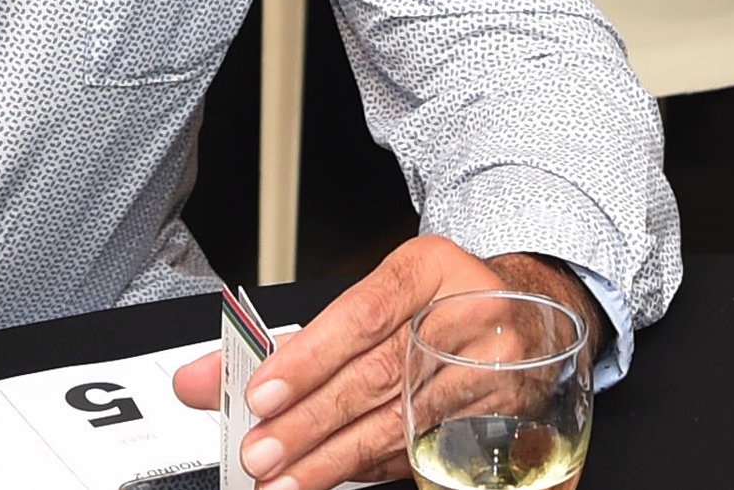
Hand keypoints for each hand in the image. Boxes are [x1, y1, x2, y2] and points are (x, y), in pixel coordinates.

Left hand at [172, 238, 601, 489]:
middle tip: (260, 453)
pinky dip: (375, 468)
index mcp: (429, 266)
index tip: (261, 393)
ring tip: (285, 480)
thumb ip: (287, 341)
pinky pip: (427, 449)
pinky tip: (337, 478)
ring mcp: (496, 367)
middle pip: (378, 374)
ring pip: (401, 421)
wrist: (533, 316)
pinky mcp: (507, 417)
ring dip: (334, 458)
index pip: (363, 312)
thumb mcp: (371, 298)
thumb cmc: (437, 305)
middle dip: (310, 422)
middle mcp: (469, 311)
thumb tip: (200, 379)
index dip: (309, 357)